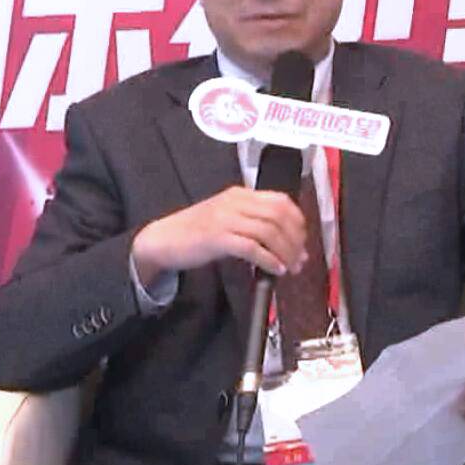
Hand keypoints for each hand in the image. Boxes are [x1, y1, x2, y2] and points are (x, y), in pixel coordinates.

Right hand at [130, 186, 306, 283]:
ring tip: (290, 268)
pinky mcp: (217, 237)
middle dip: (295, 239)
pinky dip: (268, 259)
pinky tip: (274, 270)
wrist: (162, 239)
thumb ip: (253, 224)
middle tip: (300, 258)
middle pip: (279, 216)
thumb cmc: (196, 232)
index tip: (302, 240)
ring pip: (269, 231)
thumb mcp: (227, 218)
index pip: (280, 201)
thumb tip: (285, 241)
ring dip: (285, 252)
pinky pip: (252, 247)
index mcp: (240, 194)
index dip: (297, 221)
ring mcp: (225, 218)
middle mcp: (235, 202)